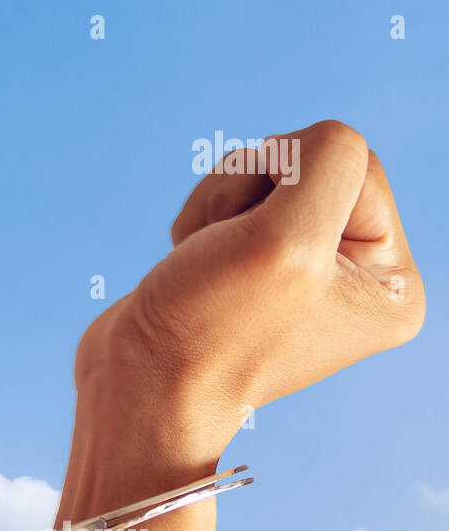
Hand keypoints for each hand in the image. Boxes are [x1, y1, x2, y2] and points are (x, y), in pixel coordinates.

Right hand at [60, 121, 424, 530]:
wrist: (138, 384)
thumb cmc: (210, 329)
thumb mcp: (286, 239)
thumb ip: (323, 162)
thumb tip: (302, 146)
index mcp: (392, 282)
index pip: (356, 163)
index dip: (290, 177)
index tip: (251, 235)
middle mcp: (355, 278)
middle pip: (311, 167)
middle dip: (250, 190)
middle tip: (222, 247)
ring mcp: (300, 273)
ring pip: (266, 177)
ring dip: (219, 202)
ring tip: (201, 254)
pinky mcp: (249, 267)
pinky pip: (234, 202)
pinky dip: (201, 218)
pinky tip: (189, 257)